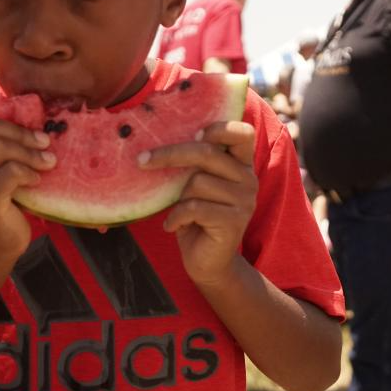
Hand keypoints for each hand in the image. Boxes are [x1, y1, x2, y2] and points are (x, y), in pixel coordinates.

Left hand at [140, 121, 257, 287]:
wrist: (208, 262)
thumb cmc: (196, 218)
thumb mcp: (196, 185)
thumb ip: (194, 164)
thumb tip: (157, 139)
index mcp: (241, 164)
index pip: (242, 132)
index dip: (218, 128)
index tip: (192, 135)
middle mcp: (248, 178)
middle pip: (207, 152)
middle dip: (170, 154)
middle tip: (142, 160)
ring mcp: (244, 200)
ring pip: (198, 182)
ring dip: (178, 199)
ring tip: (179, 213)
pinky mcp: (234, 221)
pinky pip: (194, 207)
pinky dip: (176, 217)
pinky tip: (173, 227)